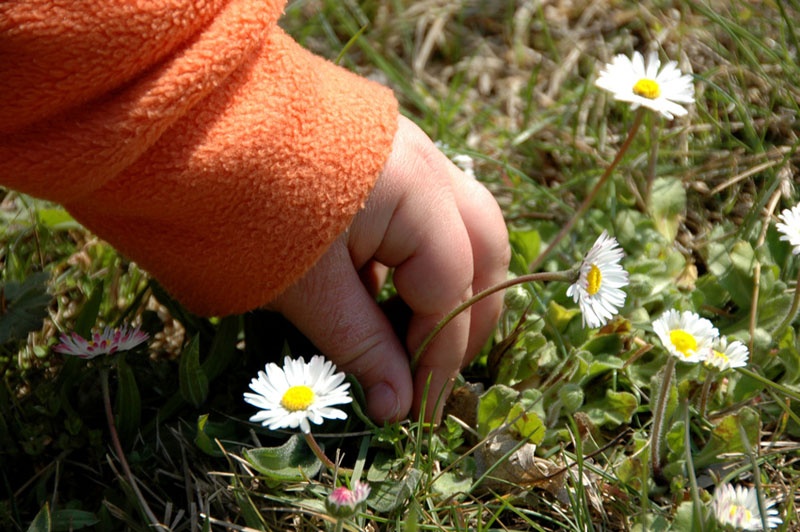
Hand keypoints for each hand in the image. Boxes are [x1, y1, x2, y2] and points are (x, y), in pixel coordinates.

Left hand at [269, 115, 509, 422]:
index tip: (417, 405)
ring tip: (418, 335)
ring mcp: (409, 151)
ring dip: (451, 284)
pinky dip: (419, 257)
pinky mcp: (383, 155)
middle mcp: (429, 166)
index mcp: (417, 195)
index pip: (449, 290)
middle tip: (435, 372)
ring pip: (464, 225)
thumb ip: (360, 345)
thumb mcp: (305, 289)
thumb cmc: (243, 210)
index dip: (436, 355)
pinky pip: (428, 210)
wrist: (187, 122)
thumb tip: (398, 407)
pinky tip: (385, 290)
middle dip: (468, 316)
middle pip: (482, 250)